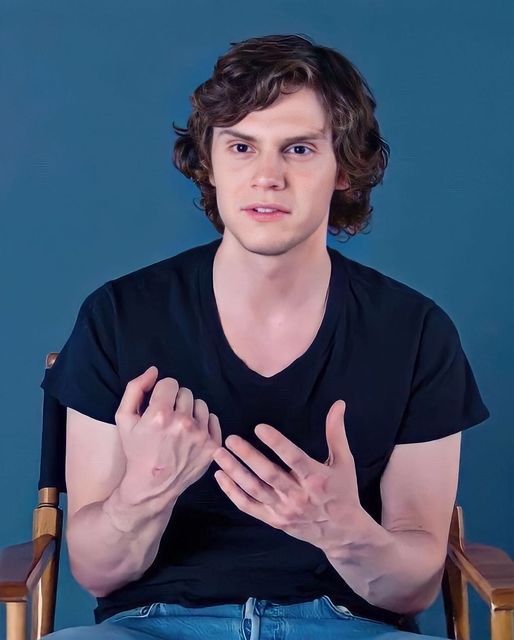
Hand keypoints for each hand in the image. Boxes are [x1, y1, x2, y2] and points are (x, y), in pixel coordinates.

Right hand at [115, 366, 221, 503]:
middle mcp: (183, 423)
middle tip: (168, 419)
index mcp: (160, 414)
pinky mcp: (213, 445)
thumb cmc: (136, 451)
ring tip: (180, 427)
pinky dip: (204, 423)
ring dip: (191, 411)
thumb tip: (153, 370)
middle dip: (176, 402)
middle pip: (186, 392)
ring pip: (200, 404)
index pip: (170, 383)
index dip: (162, 392)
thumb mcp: (124, 419)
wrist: (152, 486)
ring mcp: (200, 435)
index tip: (158, 405)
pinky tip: (191, 434)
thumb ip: (135, 389)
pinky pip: (213, 419)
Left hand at [212, 400, 360, 553]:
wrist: (342, 532)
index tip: (259, 427)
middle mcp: (298, 495)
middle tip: (231, 439)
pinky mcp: (274, 520)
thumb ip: (336, 432)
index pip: (294, 458)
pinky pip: (248, 506)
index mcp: (316, 479)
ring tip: (219, 453)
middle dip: (248, 456)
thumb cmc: (343, 492)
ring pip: (254, 490)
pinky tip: (220, 476)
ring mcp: (284, 510)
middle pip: (269, 474)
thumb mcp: (344, 462)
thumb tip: (338, 404)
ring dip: (234, 471)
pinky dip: (232, 492)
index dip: (277, 443)